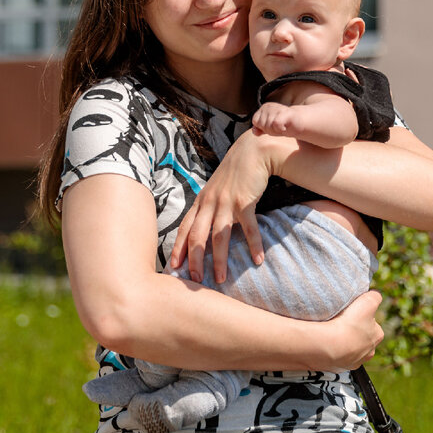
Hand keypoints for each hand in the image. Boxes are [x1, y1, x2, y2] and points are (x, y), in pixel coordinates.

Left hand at [170, 131, 285, 283]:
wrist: (253, 151)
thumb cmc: (235, 172)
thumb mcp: (215, 188)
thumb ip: (208, 206)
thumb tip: (204, 227)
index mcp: (201, 201)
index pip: (185, 228)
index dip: (179, 248)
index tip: (174, 267)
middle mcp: (210, 202)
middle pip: (197, 236)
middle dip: (194, 260)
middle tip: (195, 280)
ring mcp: (226, 202)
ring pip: (219, 236)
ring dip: (220, 259)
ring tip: (221, 278)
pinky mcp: (244, 201)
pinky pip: (248, 227)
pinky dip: (253, 245)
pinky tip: (258, 260)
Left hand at [251, 102, 296, 136]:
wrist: (299, 123)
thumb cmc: (283, 125)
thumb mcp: (269, 128)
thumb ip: (259, 129)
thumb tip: (255, 132)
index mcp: (264, 107)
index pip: (255, 121)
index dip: (263, 128)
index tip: (272, 126)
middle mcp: (269, 106)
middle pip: (262, 125)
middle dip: (270, 130)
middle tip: (279, 127)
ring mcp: (277, 108)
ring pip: (269, 126)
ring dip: (276, 131)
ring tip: (283, 127)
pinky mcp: (284, 113)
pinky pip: (276, 124)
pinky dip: (280, 129)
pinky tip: (285, 127)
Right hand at [321, 291, 384, 369]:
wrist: (330, 345)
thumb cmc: (350, 323)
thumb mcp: (367, 302)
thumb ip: (375, 297)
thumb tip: (376, 296)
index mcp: (378, 335)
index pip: (373, 323)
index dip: (363, 316)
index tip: (353, 313)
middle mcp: (370, 351)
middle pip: (363, 337)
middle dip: (355, 331)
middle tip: (343, 323)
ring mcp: (356, 360)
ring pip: (352, 349)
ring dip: (346, 342)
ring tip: (334, 334)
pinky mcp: (342, 366)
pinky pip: (340, 357)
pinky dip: (336, 352)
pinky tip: (330, 344)